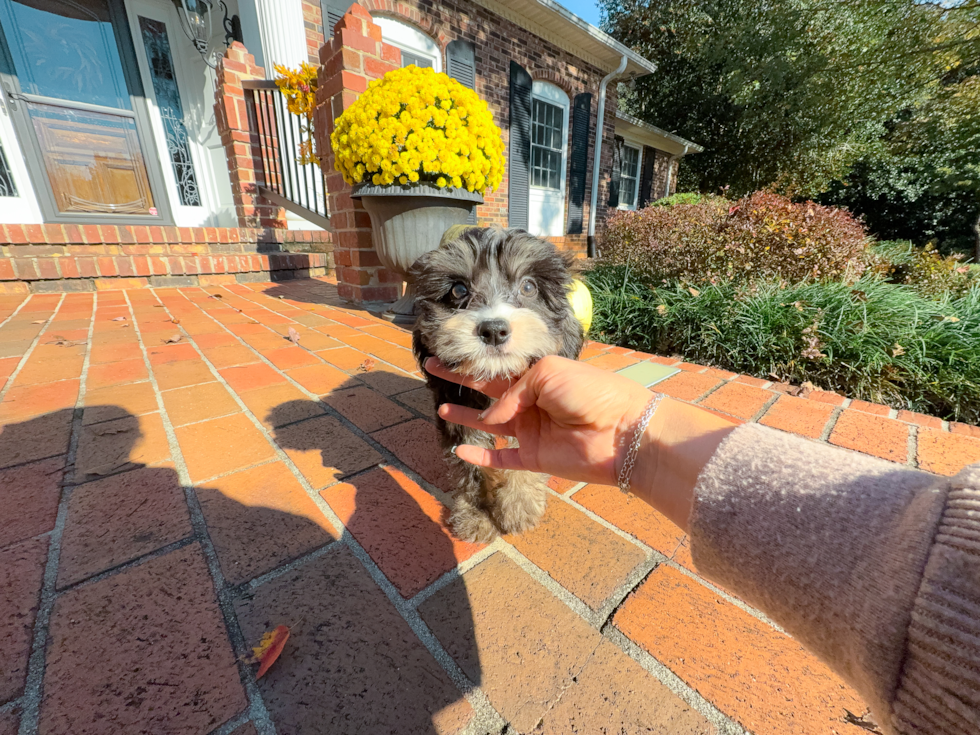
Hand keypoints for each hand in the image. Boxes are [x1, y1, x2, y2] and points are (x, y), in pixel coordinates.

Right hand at [427, 354, 654, 486]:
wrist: (620, 431)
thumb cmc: (590, 392)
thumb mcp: (549, 373)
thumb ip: (512, 390)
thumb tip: (492, 419)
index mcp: (539, 376)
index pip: (502, 367)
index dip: (479, 359)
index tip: (454, 348)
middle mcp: (533, 402)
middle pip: (489, 390)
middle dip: (462, 379)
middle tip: (435, 366)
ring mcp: (531, 430)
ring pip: (490, 424)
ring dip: (467, 416)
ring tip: (443, 408)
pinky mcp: (532, 457)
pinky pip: (500, 458)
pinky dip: (479, 455)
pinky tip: (460, 449)